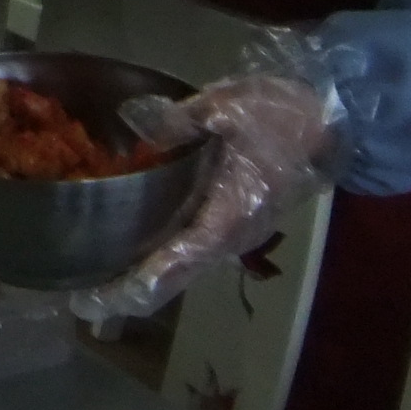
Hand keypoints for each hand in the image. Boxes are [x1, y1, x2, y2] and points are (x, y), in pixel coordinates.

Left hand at [69, 71, 340, 322]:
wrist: (332, 119)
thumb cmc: (282, 115)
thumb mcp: (227, 107)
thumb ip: (177, 121)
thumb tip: (134, 126)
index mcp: (225, 219)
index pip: (169, 267)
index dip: (128, 288)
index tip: (88, 302)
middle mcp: (227, 239)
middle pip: (169, 281)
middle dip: (124, 292)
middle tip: (77, 297)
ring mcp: (232, 233)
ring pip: (179, 270)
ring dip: (139, 277)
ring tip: (92, 275)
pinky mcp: (232, 221)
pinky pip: (188, 248)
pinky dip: (156, 256)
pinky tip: (127, 240)